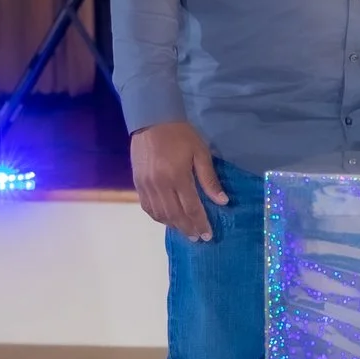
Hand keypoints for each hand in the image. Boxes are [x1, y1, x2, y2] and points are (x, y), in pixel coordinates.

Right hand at [130, 120, 227, 239]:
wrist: (151, 119)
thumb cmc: (181, 135)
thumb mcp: (200, 153)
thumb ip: (209, 179)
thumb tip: (222, 201)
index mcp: (177, 177)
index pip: (191, 208)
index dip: (200, 223)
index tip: (208, 235)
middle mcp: (160, 185)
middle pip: (175, 215)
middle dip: (188, 229)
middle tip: (198, 238)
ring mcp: (146, 185)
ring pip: (160, 214)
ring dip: (173, 226)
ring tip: (185, 231)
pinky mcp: (137, 183)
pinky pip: (147, 207)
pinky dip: (158, 217)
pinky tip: (167, 219)